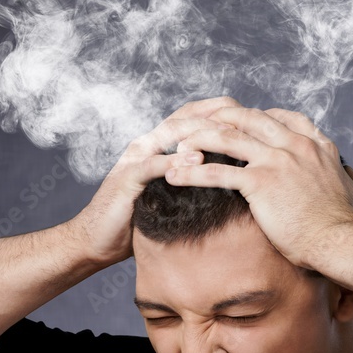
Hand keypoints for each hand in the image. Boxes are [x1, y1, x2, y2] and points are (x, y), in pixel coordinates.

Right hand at [75, 97, 241, 264]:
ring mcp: (135, 159)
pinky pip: (152, 164)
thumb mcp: (172, 197)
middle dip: (218, 114)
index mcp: (159, 145)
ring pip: (171, 133)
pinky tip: (196, 161)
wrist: (97, 241)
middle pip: (185, 116)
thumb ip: (194, 182)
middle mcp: (147, 145)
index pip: (193, 115)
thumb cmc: (138, 222)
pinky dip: (174, 161)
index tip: (254, 117)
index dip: (223, 112)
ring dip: (201, 131)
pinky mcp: (126, 179)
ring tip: (231, 134)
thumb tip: (234, 183)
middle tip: (249, 119)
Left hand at [166, 107, 352, 269]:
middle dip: (216, 117)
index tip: (233, 121)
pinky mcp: (261, 182)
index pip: (279, 116)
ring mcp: (277, 160)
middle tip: (194, 125)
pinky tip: (172, 175)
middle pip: (246, 117)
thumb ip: (349, 180)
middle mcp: (295, 145)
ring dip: (196, 137)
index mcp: (316, 145)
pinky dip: (191, 172)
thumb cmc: (348, 227)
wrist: (342, 242)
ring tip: (173, 144)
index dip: (252, 117)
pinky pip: (218, 172)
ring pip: (227, 137)